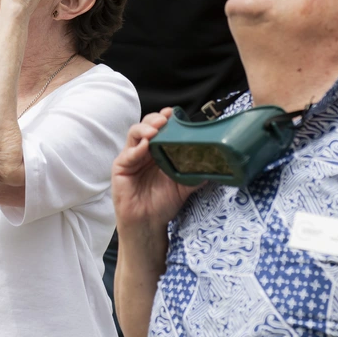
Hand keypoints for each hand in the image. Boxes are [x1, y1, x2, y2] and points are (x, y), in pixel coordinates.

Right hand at [112, 109, 202, 231]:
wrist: (148, 223)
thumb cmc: (163, 203)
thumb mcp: (184, 186)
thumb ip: (196, 174)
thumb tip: (217, 164)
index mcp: (159, 151)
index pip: (161, 128)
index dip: (166, 119)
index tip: (175, 113)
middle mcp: (144, 150)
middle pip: (147, 126)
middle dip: (155, 119)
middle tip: (165, 120)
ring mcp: (131, 157)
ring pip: (134, 134)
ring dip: (145, 129)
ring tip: (155, 130)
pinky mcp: (121, 167)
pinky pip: (128, 154)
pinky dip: (136, 149)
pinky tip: (145, 146)